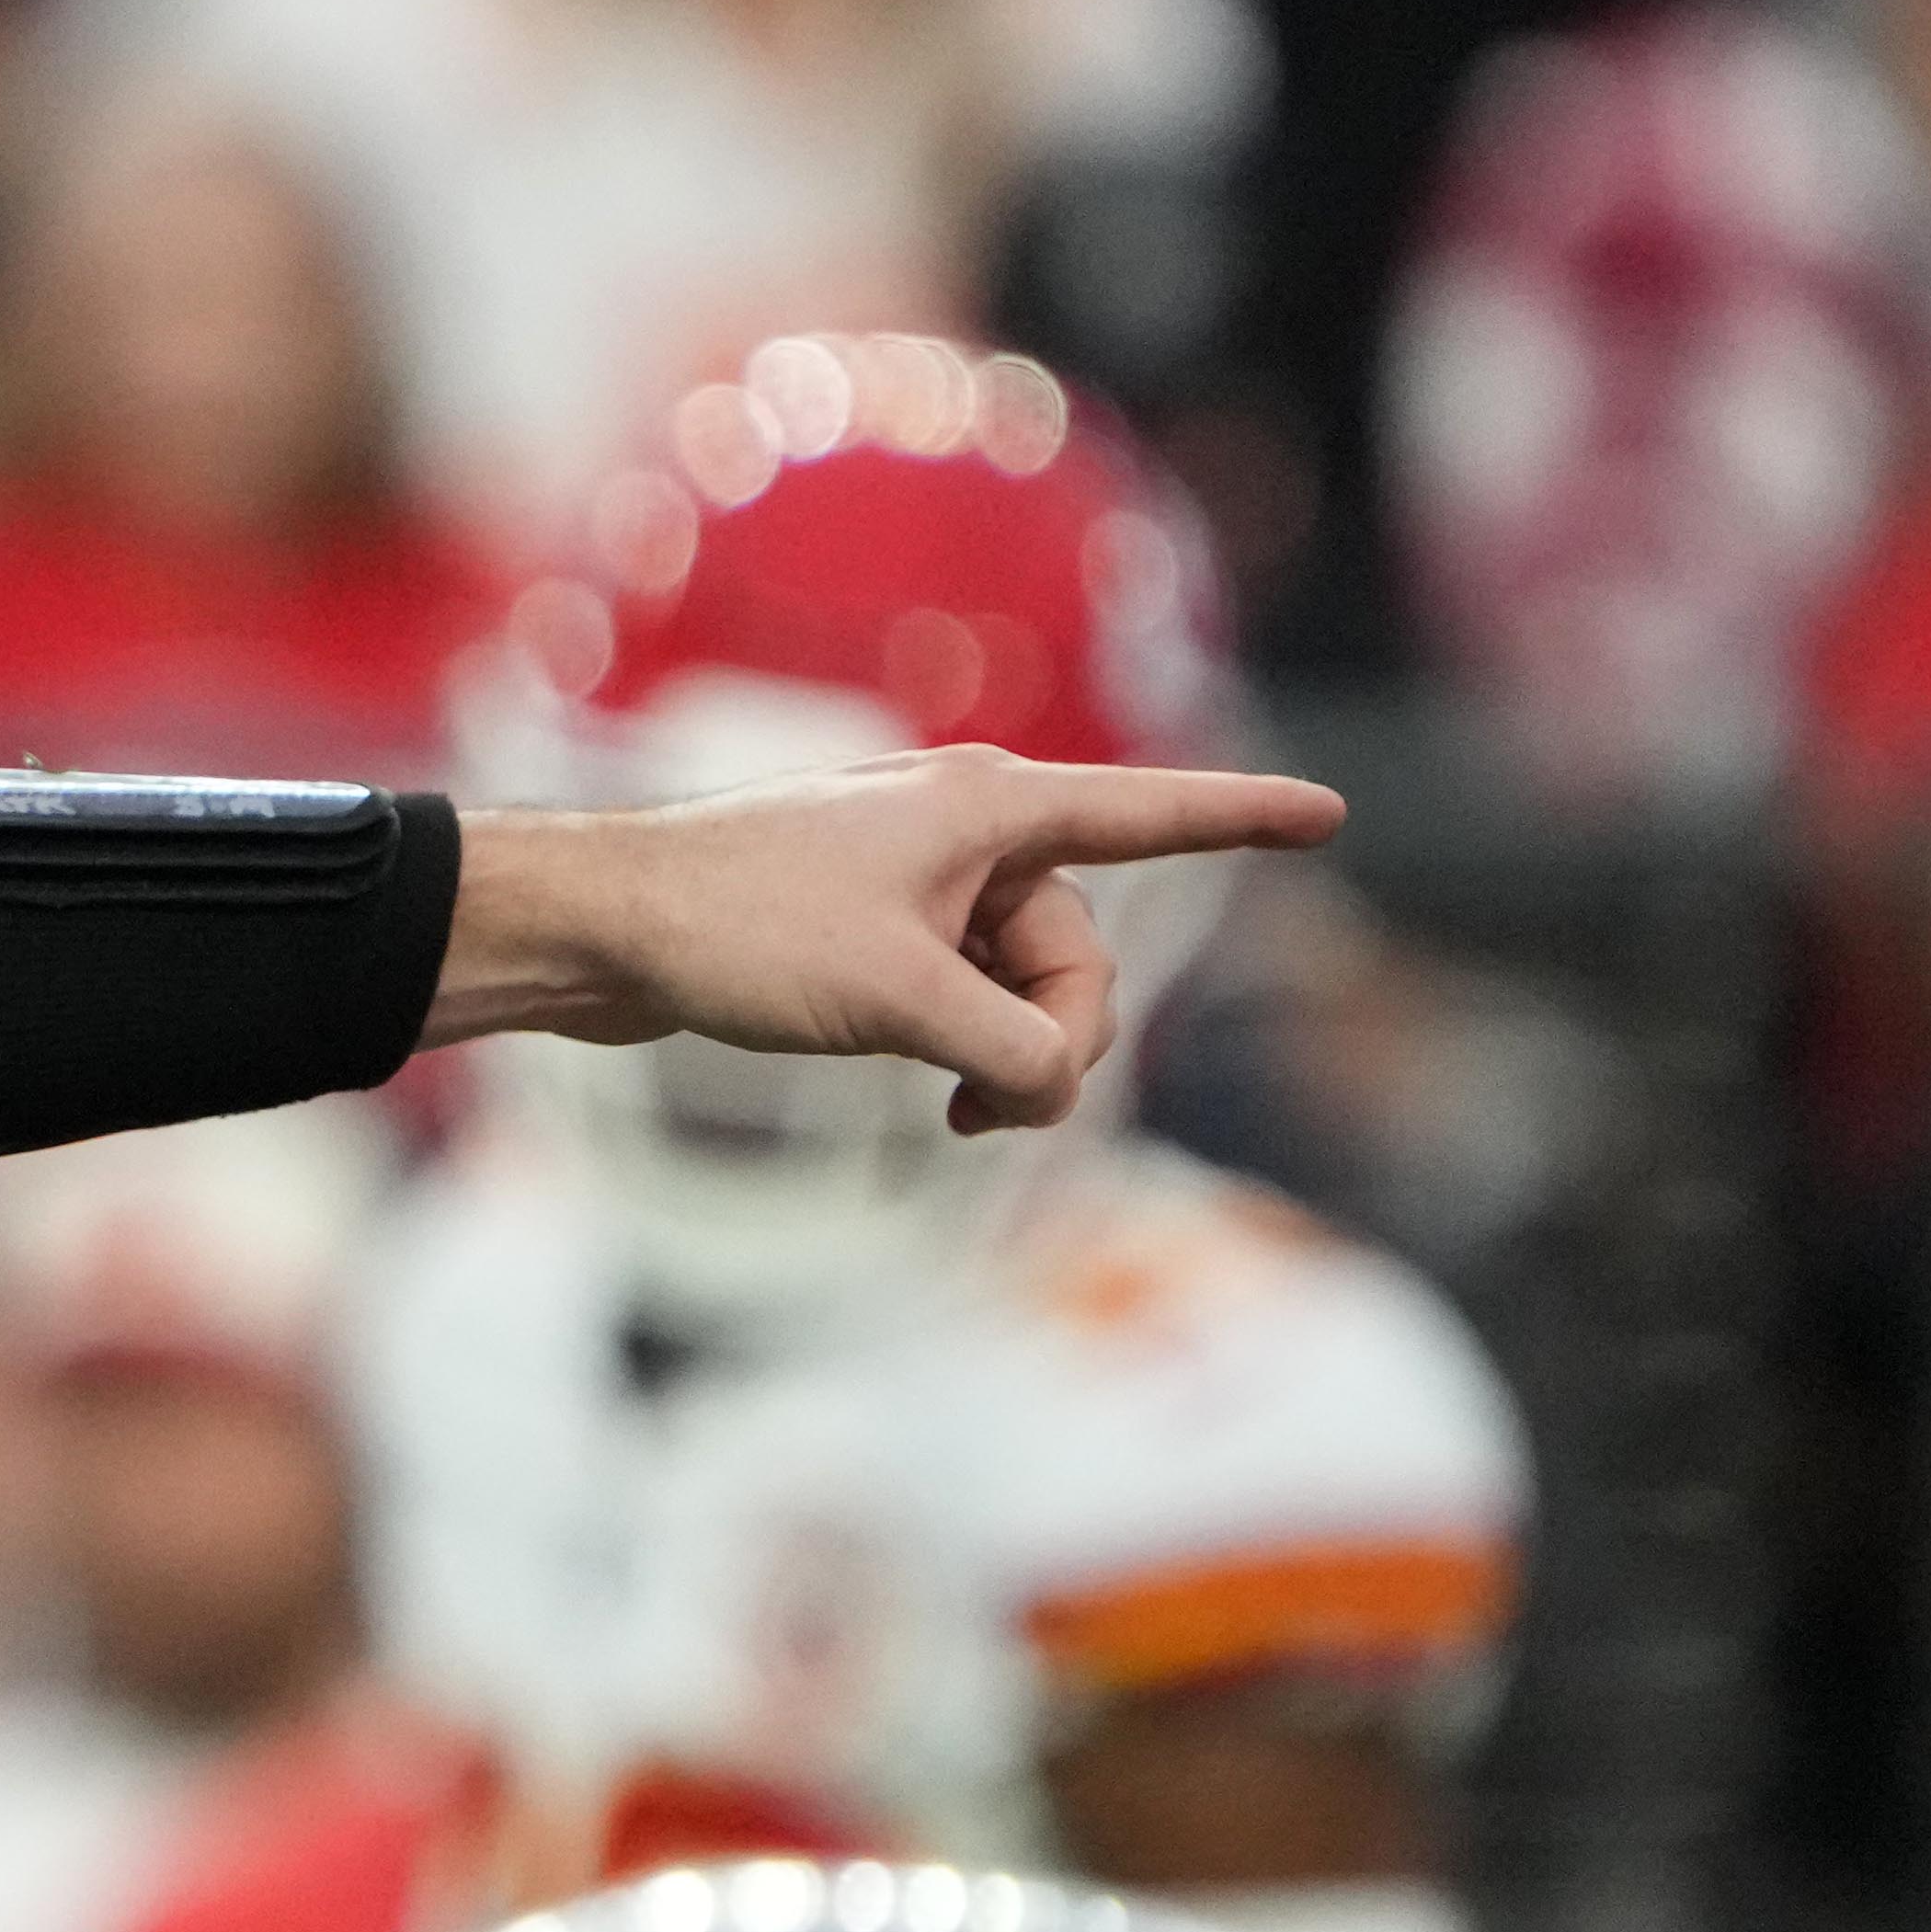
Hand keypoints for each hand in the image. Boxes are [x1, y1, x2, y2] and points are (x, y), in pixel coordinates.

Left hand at [434, 750, 1347, 1131]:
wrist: (601, 928)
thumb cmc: (738, 931)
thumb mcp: (897, 1002)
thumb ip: (1009, 1050)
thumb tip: (1055, 1089)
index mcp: (990, 809)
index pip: (1150, 816)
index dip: (1244, 820)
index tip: (1329, 813)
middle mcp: (965, 830)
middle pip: (1078, 954)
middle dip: (1057, 1042)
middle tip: (985, 1115)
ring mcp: (918, 882)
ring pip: (1021, 990)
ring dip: (1007, 1063)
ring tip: (950, 1122)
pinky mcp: (874, 932)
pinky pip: (966, 997)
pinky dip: (964, 1053)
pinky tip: (937, 1106)